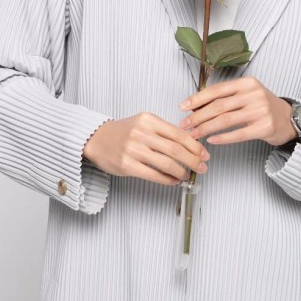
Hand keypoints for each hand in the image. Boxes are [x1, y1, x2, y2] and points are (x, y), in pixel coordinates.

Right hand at [82, 112, 210, 185]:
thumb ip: (164, 131)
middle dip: (193, 160)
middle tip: (203, 167)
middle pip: (175, 149)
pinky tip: (174, 180)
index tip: (205, 154)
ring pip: (166, 163)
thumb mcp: (144, 123)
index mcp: (148, 120)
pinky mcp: (127, 165)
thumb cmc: (123, 132)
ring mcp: (133, 150)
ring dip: (182, 171)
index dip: (195, 146)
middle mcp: (141, 133)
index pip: (179, 134)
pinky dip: (168, 179)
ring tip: (188, 175)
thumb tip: (190, 145)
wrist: (96, 139)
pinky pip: (154, 175)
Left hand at [178, 76, 298, 146]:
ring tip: (194, 134)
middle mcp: (254, 94)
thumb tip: (196, 105)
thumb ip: (226, 97)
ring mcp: (261, 111)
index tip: (183, 107)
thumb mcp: (247, 94)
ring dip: (206, 128)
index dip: (197, 99)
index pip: (217, 90)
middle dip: (198, 116)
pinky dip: (222, 138)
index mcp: (247, 83)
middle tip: (185, 125)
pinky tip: (211, 140)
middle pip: (219, 106)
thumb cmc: (263, 106)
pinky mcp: (265, 127)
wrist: (289, 118)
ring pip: (226, 120)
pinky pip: (238, 134)